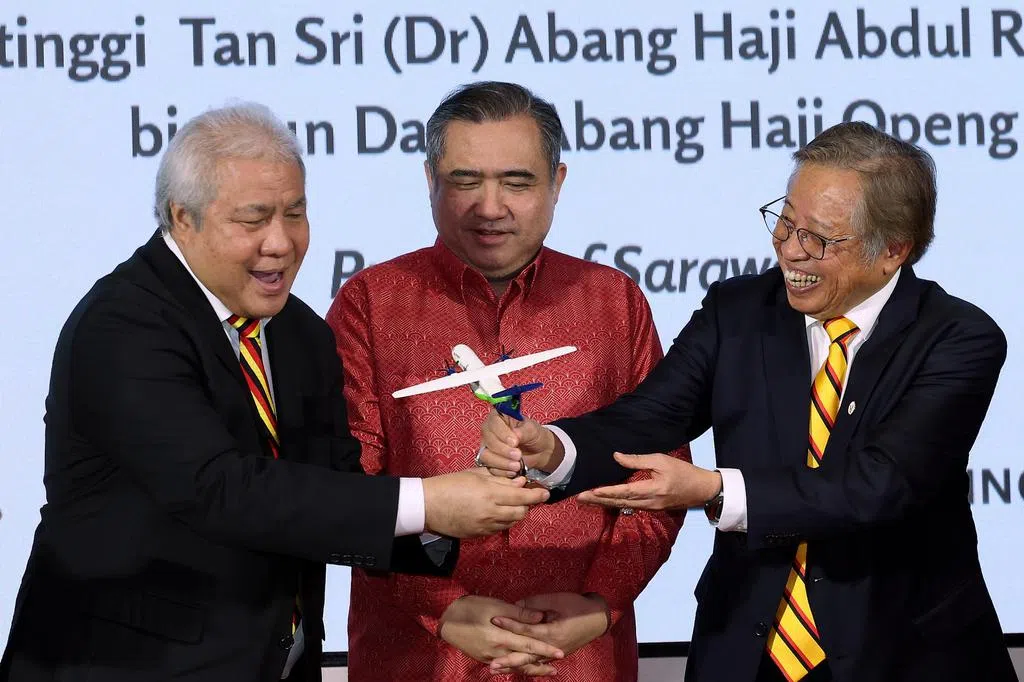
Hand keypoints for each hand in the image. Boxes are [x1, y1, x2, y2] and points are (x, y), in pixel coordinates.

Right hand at [423, 467, 548, 537]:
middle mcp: (491, 512)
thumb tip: (519, 482)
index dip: (537, 496)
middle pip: (521, 513)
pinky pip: (499, 529)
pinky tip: (496, 512)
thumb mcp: (475, 475)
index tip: (546, 493)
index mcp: (490, 494)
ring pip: (511, 523)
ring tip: (510, 504)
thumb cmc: (449, 484)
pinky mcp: (479, 535)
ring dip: (516, 513)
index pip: (522, 498)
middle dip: (526, 505)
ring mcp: (485, 526)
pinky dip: (503, 521)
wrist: (427, 506)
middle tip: (524, 496)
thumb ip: (499, 479)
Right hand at [439, 595, 563, 675]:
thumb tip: (541, 617)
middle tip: (556, 670)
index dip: (545, 650)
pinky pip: (503, 665)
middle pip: (523, 661)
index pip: (529, 645)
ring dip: (529, 669)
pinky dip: (514, 668)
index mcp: (501, 637)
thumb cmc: (472, 607)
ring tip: (544, 671)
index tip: (560, 653)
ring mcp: (489, 657)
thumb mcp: (496, 605)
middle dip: (540, 666)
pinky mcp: (483, 657)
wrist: (446, 617)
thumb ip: (519, 614)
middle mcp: (496, 651)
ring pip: (514, 666)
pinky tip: (521, 667)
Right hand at [478, 409, 563, 476]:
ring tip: (517, 465)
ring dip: (502, 462)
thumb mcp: (532, 430)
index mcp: (498, 417)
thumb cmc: (534, 435)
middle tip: (518, 455)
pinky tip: (514, 472)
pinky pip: (490, 468)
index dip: (502, 433)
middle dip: (503, 450)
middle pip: (488, 440)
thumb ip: (523, 431)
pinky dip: (502, 472)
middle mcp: (489, 431)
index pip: (493, 423)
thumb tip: (515, 435)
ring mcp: (488, 447)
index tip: (515, 442)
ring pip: (486, 456)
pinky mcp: (490, 461)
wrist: (539, 450)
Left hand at [489, 592, 609, 673]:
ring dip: (513, 666)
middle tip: (491, 664)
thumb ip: (535, 604)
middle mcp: (552, 647)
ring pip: (530, 662)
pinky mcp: (556, 654)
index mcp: (552, 632)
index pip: (526, 630)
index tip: (494, 620)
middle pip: (526, 655)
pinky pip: (538, 663)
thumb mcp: (557, 599)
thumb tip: (515, 605)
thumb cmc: (577, 606)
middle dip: (508, 660)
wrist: (597, 618)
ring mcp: (555, 653)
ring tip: (496, 669)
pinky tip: (513, 669)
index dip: (510, 624)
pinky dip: (525, 667)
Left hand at [576, 453, 721, 510]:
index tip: (591, 491)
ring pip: (622, 505)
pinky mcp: (651, 508)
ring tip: (586, 500)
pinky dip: (614, 503)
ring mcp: (650, 508)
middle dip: (598, 500)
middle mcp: (649, 502)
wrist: (701, 489)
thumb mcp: (661, 460)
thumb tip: (616, 457)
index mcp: (653, 489)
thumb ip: (638, 460)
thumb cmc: (682, 471)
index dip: (607, 491)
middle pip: (619, 502)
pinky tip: (604, 500)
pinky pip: (628, 506)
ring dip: (603, 503)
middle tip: (579, 498)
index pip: (625, 491)